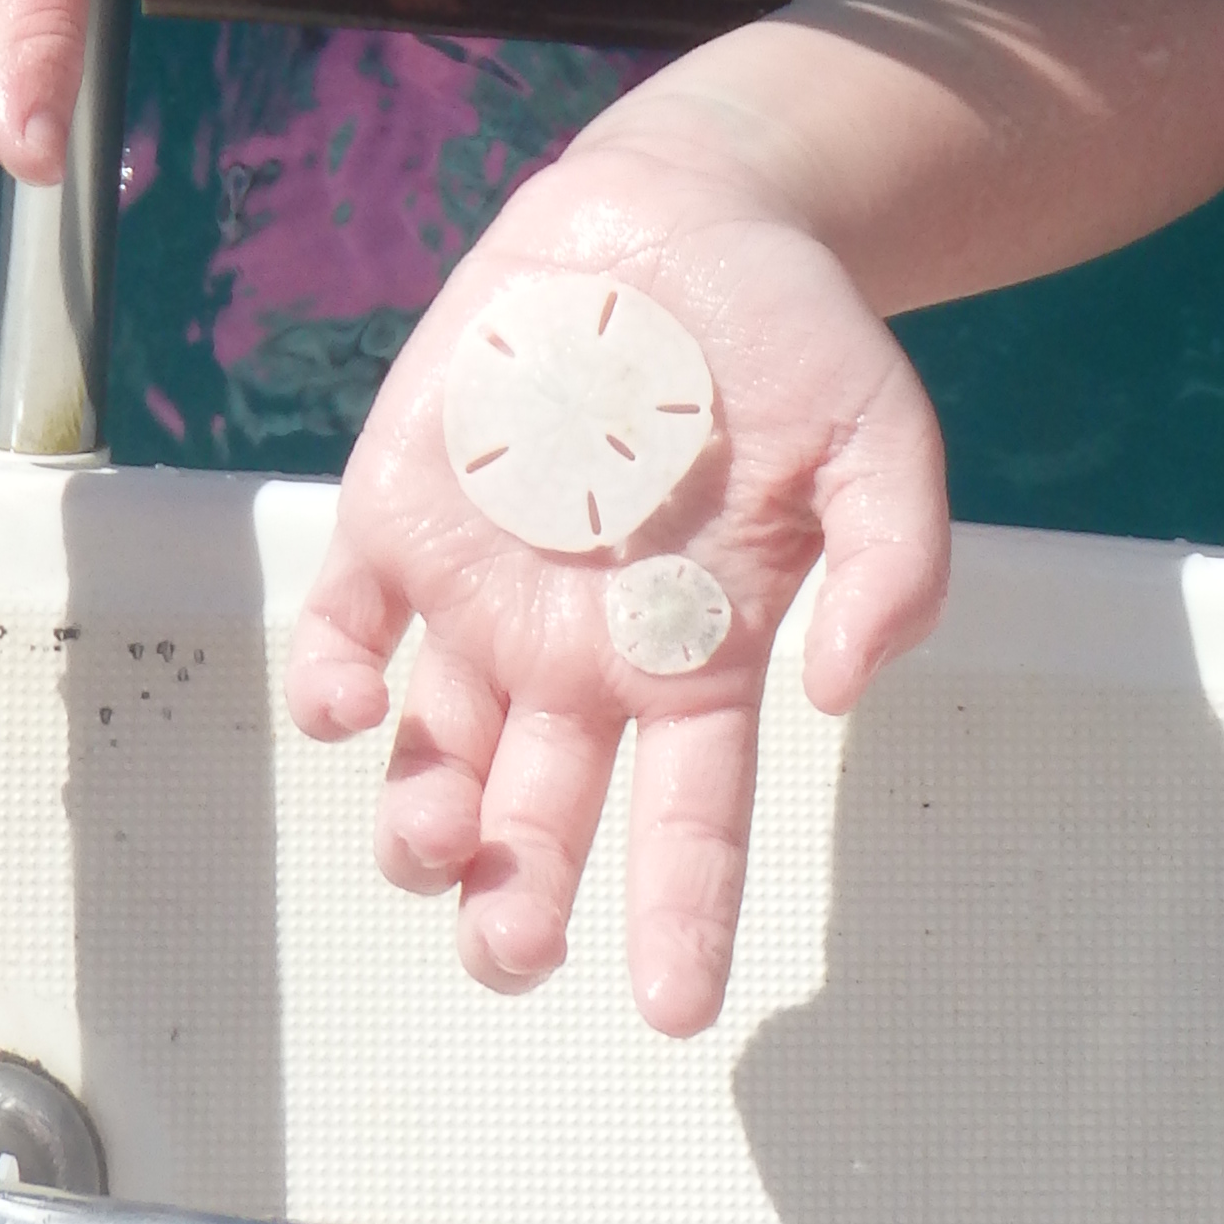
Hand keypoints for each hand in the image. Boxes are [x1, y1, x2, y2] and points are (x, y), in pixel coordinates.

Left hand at [285, 152, 950, 1036]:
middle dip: (517, 904)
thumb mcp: (880, 438)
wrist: (682, 213)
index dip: (686, 916)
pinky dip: (330, 682)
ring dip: (423, 818)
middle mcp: (577, 652)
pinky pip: (343, 629)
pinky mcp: (399, 516)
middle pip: (538, 817)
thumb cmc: (792, 338)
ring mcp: (479, 591)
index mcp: (692, 657)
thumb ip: (894, 563)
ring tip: (436, 839)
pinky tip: (346, 709)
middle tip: (510, 949)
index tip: (677, 1010)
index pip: (691, 818)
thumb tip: (849, 688)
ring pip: (431, 751)